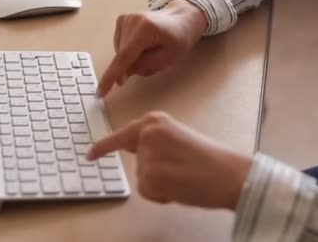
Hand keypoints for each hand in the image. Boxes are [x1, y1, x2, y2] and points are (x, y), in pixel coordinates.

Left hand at [87, 111, 251, 209]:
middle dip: (154, 171)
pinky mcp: (149, 177)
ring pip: (143, 178)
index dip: (104, 147)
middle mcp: (147, 134)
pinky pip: (147, 192)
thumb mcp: (178, 138)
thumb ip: (156, 142)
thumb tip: (140, 158)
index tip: (88, 155)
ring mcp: (147, 155)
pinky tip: (179, 186)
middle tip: (181, 171)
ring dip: (160, 183)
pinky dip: (161, 195)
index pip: (122, 135)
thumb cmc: (210, 159)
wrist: (228, 174)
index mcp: (155, 121)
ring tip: (184, 176)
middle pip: (138, 161)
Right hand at [96, 0, 207, 96]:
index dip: (111, 76)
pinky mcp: (121, 20)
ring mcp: (125, 18)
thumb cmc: (178, 39)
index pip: (124, 57)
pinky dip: (129, 51)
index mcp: (145, 29)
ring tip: (150, 48)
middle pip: (122, 56)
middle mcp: (131, 20)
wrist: (179, 19)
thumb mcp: (168, 58)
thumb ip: (144, 67)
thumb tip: (122, 73)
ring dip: (132, 58)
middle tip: (153, 58)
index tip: (100, 92)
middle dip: (133, 65)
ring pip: (120, 53)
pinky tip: (142, 44)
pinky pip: (120, 46)